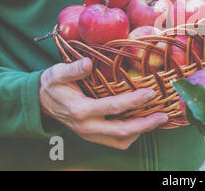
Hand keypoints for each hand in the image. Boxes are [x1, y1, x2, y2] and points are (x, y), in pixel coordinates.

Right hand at [39, 58, 167, 149]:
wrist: (41, 102)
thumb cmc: (52, 85)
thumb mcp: (57, 73)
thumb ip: (73, 69)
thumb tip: (88, 63)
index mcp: (81, 110)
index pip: (114, 107)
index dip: (134, 100)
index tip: (151, 92)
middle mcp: (87, 127)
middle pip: (122, 130)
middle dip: (146, 124)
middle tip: (164, 115)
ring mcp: (91, 134)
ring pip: (121, 140)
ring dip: (142, 132)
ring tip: (158, 119)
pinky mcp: (94, 137)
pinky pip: (117, 142)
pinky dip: (133, 135)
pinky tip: (143, 123)